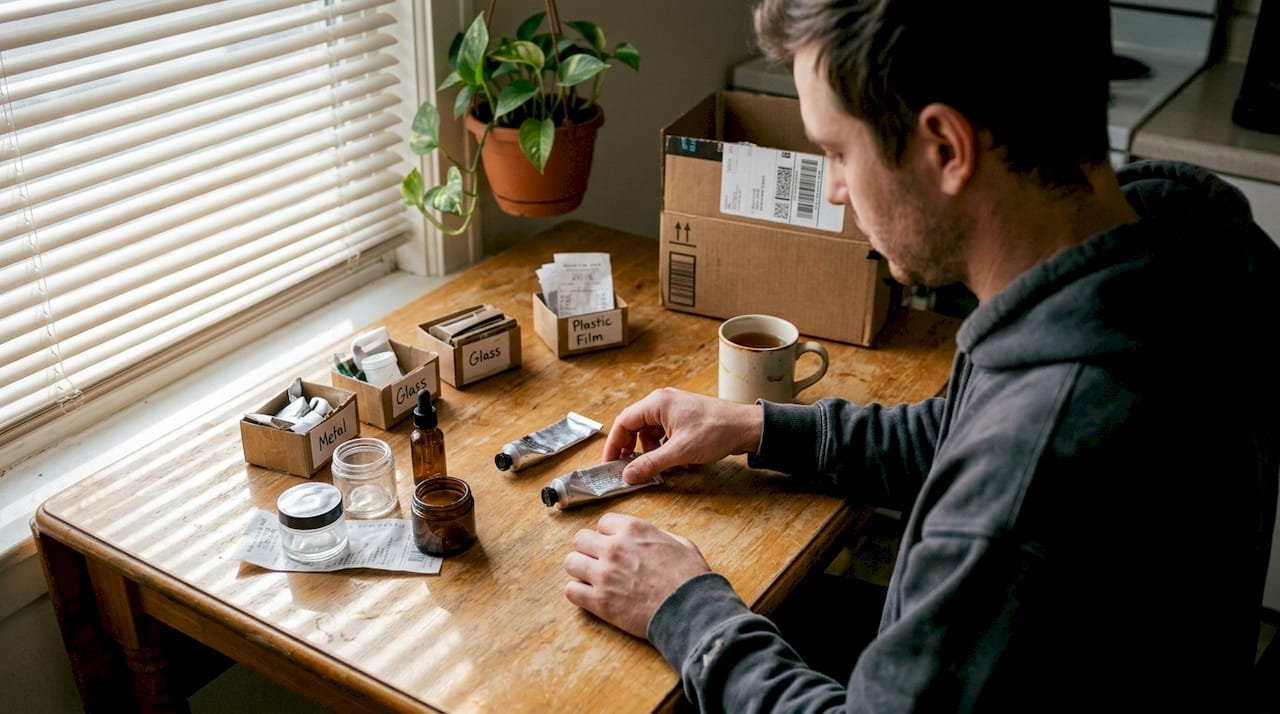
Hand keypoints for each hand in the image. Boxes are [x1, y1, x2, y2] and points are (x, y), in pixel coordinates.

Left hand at [563, 512, 711, 637]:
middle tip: (600, 561)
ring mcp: (603, 574)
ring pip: (571, 562)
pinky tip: (590, 595)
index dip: (609, 535)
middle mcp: (613, 548)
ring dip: (580, 569)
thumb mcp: (681, 544)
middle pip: (580, 539)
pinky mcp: (599, 601)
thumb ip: (658, 537)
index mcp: (632, 530)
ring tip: (592, 578)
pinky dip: (578, 593)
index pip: (603, 523)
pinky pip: (571, 591)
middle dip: (590, 549)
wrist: (691, 610)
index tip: (614, 544)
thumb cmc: (690, 578)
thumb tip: (652, 539)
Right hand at [604, 388, 763, 483]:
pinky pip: (666, 435)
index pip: (624, 422)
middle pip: (636, 427)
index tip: (610, 463)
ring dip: (654, 453)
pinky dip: (668, 450)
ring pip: (651, 434)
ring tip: (664, 468)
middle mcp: (663, 402)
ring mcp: (675, 409)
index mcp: (657, 403)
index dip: (614, 445)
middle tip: (630, 469)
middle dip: (634, 450)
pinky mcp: (685, 419)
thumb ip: (650, 464)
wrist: (747, 427)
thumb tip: (628, 475)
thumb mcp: (679, 452)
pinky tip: (680, 463)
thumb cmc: (716, 431)